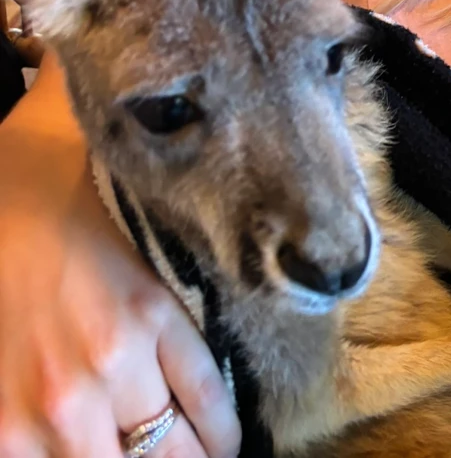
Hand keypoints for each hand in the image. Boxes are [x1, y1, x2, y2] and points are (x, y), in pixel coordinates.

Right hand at [0, 66, 240, 457]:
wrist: (0, 203)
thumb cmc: (77, 211)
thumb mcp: (152, 243)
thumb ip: (191, 287)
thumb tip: (240, 321)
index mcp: (151, 312)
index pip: (212, 403)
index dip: (224, 437)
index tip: (226, 445)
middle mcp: (109, 362)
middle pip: (171, 455)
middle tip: (196, 457)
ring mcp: (55, 400)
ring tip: (155, 456)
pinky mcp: (4, 425)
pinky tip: (89, 450)